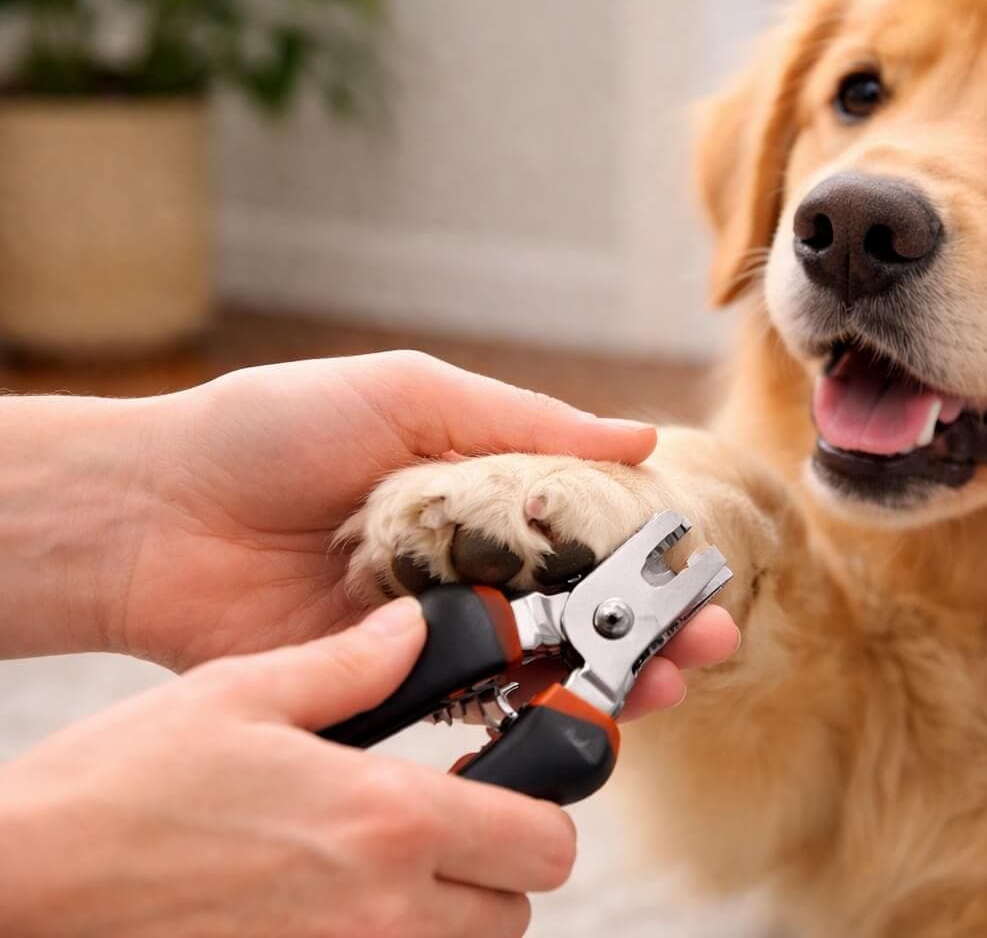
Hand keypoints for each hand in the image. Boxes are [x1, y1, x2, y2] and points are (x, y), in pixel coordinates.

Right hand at [0, 599, 573, 937]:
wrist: (25, 884)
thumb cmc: (119, 789)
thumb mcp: (242, 694)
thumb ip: (352, 665)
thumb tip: (413, 629)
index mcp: (388, 820)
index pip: (545, 842)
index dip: (541, 812)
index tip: (507, 785)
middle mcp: (383, 911)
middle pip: (516, 910)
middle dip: (498, 866)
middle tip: (446, 825)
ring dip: (448, 912)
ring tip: (383, 866)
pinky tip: (331, 904)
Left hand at [96, 352, 736, 689]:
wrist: (151, 512)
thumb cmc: (270, 430)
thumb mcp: (409, 395)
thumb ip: (526, 423)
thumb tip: (644, 433)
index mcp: (478, 490)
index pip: (590, 526)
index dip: (651, 551)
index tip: (706, 572)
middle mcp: (465, 563)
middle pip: (581, 604)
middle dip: (652, 626)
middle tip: (710, 643)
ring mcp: (430, 628)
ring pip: (541, 661)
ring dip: (610, 676)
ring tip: (665, 685)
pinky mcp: (386, 684)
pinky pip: (471, 704)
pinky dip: (527, 712)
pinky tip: (575, 716)